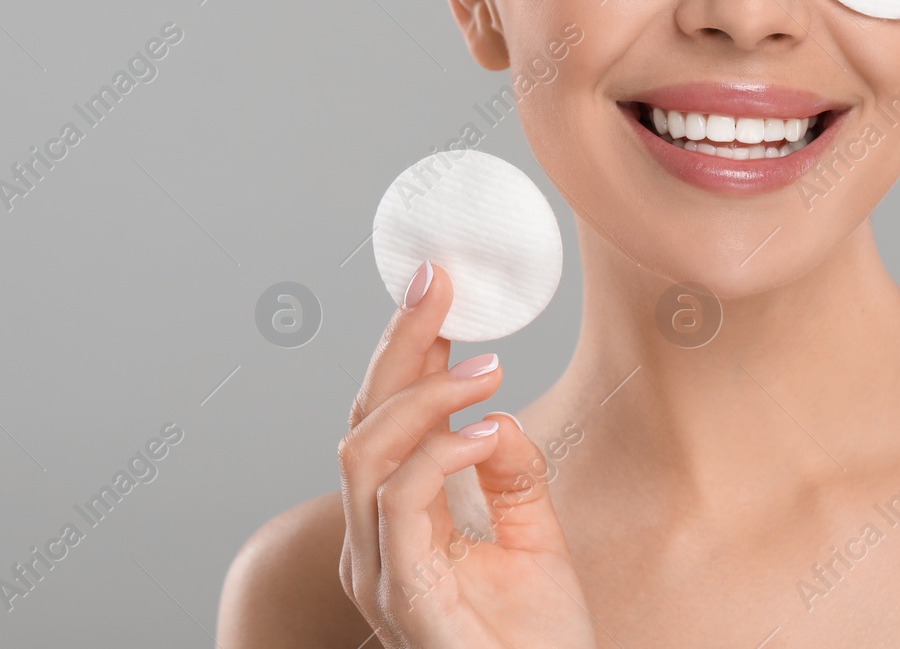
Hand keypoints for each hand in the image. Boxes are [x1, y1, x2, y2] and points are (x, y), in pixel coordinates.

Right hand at [338, 261, 597, 648]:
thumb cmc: (538, 643)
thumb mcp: (533, 536)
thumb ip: (510, 473)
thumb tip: (495, 411)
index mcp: (390, 528)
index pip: (379, 422)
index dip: (401, 353)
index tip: (437, 290)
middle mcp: (370, 546)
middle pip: (360, 422)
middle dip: (397, 345)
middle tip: (440, 286)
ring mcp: (379, 572)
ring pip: (363, 453)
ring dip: (423, 395)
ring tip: (485, 366)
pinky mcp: (405, 596)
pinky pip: (399, 503)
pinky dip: (438, 452)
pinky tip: (487, 429)